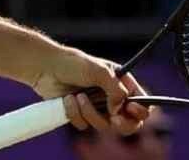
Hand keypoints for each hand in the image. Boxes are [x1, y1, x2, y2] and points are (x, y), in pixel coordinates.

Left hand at [30, 46, 150, 134]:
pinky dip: (75, 113)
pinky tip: (68, 99)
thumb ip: (115, 90)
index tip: (131, 109)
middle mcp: (112, 98)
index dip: (141, 109)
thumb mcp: (99, 71)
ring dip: (90, 112)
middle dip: (121, 123)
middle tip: (113, 119)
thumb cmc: (73, 63)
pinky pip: (84, 125)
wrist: (46, 68)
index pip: (142, 101)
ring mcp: (97, 108)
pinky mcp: (81, 115)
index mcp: (121, 83)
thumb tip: (119, 110)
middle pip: (128, 122)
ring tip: (79, 96)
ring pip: (104, 125)